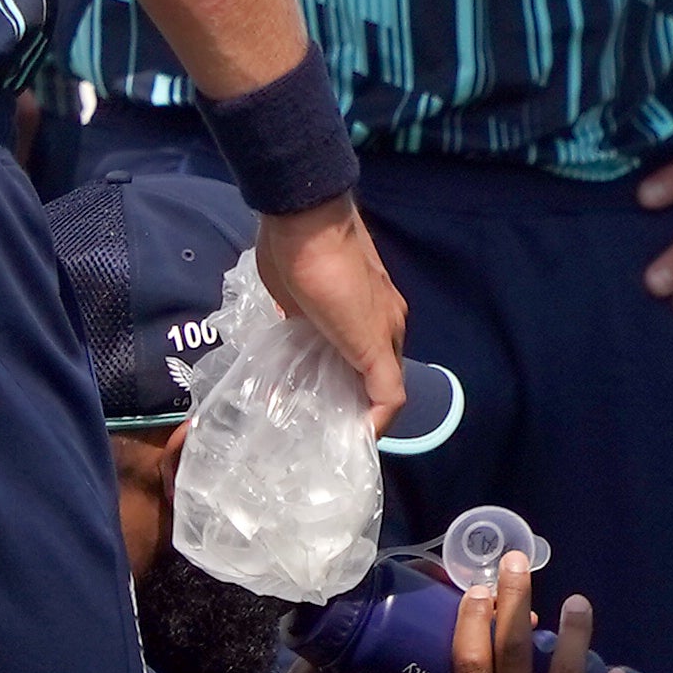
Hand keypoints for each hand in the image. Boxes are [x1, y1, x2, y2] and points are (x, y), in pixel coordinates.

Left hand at [254, 198, 408, 427]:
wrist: (301, 222)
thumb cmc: (335, 278)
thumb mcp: (366, 334)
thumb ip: (380, 378)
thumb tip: (379, 421)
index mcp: (389, 333)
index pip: (391, 395)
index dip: (374, 424)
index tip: (346, 450)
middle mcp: (369, 328)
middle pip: (364, 381)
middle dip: (347, 412)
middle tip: (317, 440)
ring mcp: (336, 317)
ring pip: (334, 365)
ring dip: (321, 390)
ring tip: (297, 417)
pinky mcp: (304, 308)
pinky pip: (307, 348)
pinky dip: (300, 369)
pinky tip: (282, 383)